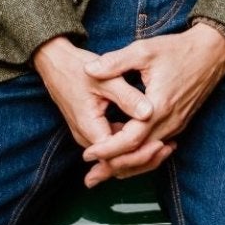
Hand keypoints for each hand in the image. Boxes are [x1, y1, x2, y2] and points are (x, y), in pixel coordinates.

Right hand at [32, 36, 154, 176]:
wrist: (55, 63)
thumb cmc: (77, 68)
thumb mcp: (105, 80)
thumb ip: (127, 97)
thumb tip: (149, 113)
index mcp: (89, 128)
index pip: (117, 154)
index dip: (140, 153)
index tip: (162, 143)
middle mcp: (86, 138)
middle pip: (117, 162)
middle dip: (144, 158)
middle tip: (170, 148)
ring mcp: (88, 137)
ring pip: (116, 157)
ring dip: (139, 154)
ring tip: (167, 147)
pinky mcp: (93, 132)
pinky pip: (114, 147)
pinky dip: (131, 146)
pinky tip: (154, 138)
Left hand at [76, 23, 224, 185]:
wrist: (212, 53)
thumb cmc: (178, 50)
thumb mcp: (143, 51)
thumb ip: (115, 62)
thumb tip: (89, 70)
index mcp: (159, 106)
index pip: (130, 140)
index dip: (107, 149)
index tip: (88, 154)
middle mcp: (169, 122)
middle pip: (139, 156)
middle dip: (113, 167)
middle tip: (90, 178)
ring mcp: (176, 126)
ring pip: (149, 156)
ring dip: (126, 166)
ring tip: (103, 173)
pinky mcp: (179, 124)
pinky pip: (156, 148)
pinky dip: (139, 156)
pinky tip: (124, 158)